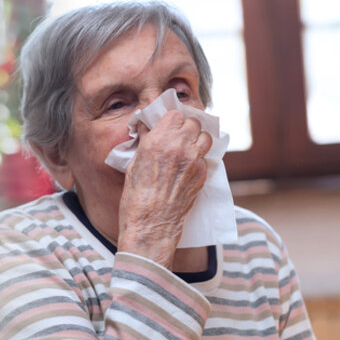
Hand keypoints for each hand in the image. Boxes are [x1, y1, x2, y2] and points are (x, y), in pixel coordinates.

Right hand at [116, 110, 211, 268]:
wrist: (151, 224)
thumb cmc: (135, 197)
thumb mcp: (133, 165)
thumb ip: (145, 142)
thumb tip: (146, 129)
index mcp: (158, 141)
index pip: (175, 115)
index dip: (170, 120)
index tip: (166, 127)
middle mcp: (179, 147)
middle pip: (193, 123)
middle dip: (185, 128)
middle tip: (177, 137)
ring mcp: (194, 161)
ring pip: (206, 137)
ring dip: (197, 139)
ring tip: (187, 149)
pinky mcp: (202, 175)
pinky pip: (205, 157)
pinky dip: (199, 157)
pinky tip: (188, 166)